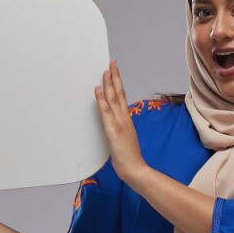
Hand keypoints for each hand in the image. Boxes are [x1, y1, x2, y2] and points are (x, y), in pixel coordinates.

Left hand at [94, 61, 145, 183]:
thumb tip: (115, 126)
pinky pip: (105, 111)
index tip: (115, 72)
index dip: (118, 83)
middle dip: (115, 77)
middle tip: (112, 63)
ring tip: (105, 70)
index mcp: (127, 120)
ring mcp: (119, 123)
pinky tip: (98, 89)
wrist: (135, 169)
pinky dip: (101, 99)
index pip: (123, 97)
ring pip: (113, 99)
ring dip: (108, 83)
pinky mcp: (112, 130)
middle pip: (119, 93)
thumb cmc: (130, 158)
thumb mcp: (125, 140)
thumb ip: (120, 131)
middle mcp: (124, 118)